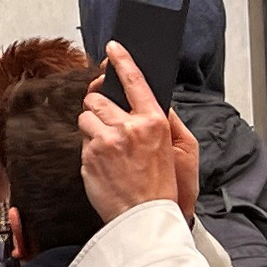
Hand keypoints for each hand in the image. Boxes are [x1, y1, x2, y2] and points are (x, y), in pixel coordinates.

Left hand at [79, 44, 196, 223]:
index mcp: (153, 122)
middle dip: (99, 106)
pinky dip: (91, 148)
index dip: (121, 61)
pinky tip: (106, 163)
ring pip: (86, 117)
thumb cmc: (165, 187)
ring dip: (93, 127)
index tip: (113, 48)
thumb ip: (168, 121)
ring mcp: (105, 142)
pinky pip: (83, 141)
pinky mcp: (89, 157)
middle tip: (109, 121)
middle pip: (97, 98)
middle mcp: (127, 128)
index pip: (134, 81)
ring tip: (110, 147)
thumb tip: (154, 102)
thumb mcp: (182, 150)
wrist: (146, 218)